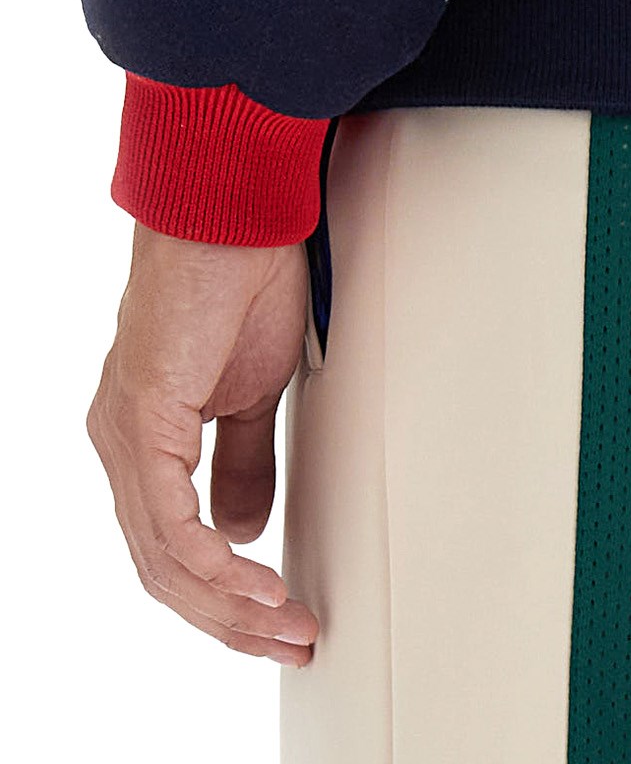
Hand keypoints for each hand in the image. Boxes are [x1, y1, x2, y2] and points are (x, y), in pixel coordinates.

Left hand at [87, 223, 319, 664]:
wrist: (233, 210)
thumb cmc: (243, 274)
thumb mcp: (256, 389)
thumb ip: (244, 460)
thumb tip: (239, 531)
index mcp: (143, 435)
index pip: (169, 546)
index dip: (223, 595)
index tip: (278, 620)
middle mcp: (120, 441)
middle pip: (162, 569)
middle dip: (230, 619)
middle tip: (289, 642)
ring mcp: (124, 434)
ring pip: (162, 559)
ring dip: (228, 603)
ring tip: (284, 623)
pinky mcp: (142, 421)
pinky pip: (168, 522)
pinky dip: (215, 563)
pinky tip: (252, 577)